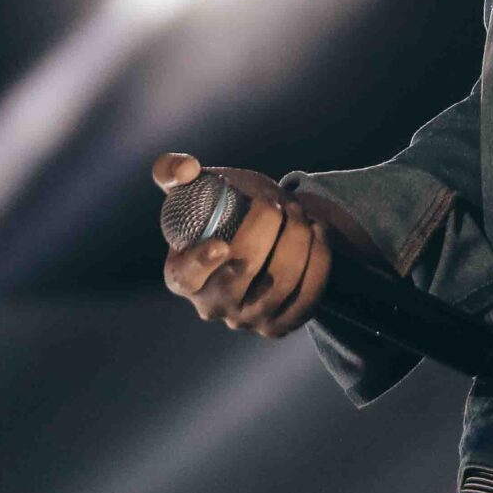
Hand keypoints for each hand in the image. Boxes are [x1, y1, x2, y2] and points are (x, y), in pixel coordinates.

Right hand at [153, 152, 337, 338]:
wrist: (269, 235)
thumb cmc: (224, 209)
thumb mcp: (197, 188)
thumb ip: (174, 171)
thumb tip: (186, 168)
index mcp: (182, 275)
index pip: (186, 277)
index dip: (201, 264)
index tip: (221, 245)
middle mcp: (212, 304)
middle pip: (242, 273)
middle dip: (268, 230)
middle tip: (282, 203)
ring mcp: (246, 320)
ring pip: (280, 285)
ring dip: (298, 241)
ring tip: (302, 213)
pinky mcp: (280, 325)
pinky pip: (307, 298)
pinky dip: (318, 261)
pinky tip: (318, 233)